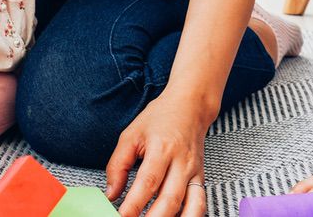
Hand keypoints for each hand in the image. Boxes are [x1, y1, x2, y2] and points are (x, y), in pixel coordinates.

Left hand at [106, 93, 211, 216]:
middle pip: (169, 200)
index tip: (121, 215)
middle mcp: (181, 162)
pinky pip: (200, 204)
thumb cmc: (159, 118)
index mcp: (161, 149)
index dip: (134, 204)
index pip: (147, 183)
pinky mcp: (201, 179)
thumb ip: (118, 165)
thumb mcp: (131, 135)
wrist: (190, 107)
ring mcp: (194, 172)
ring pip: (189, 206)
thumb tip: (110, 193)